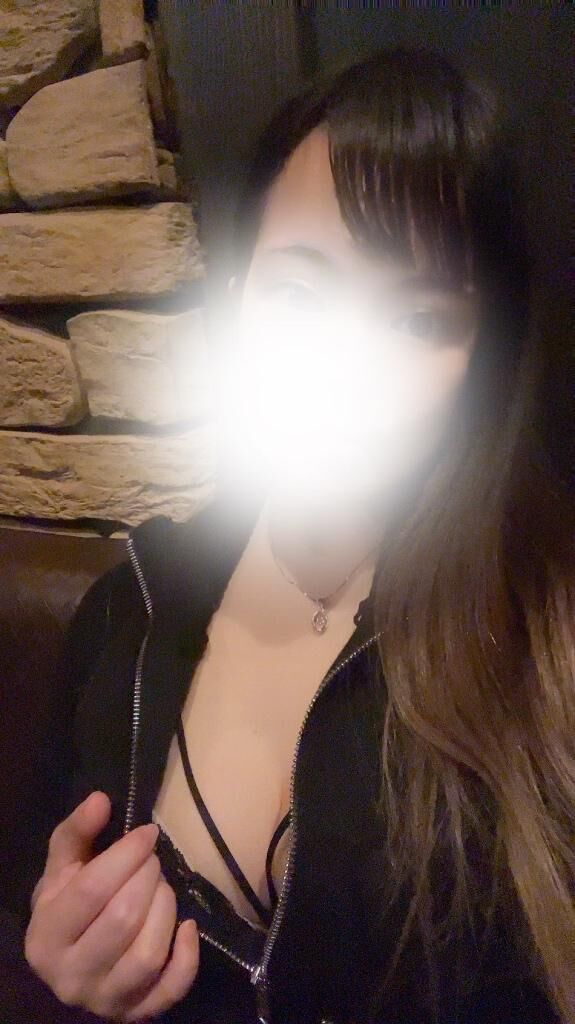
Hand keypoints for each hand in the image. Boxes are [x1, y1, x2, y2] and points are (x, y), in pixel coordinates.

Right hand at [25, 791, 199, 1020]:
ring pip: (148, 954)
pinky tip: (187, 927)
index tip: (148, 833)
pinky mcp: (136, 1014)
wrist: (70, 961)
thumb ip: (78, 832)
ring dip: (165, 910)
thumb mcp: (62, 867)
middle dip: (148, 878)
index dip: (126, 855)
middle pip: (123, 920)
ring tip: (162, 888)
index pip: (91, 890)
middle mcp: (70, 977)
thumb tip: (100, 799)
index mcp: (46, 936)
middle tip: (153, 861)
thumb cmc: (67, 904)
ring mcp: (105, 1001)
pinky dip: (187, 957)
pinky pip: (171, 989)